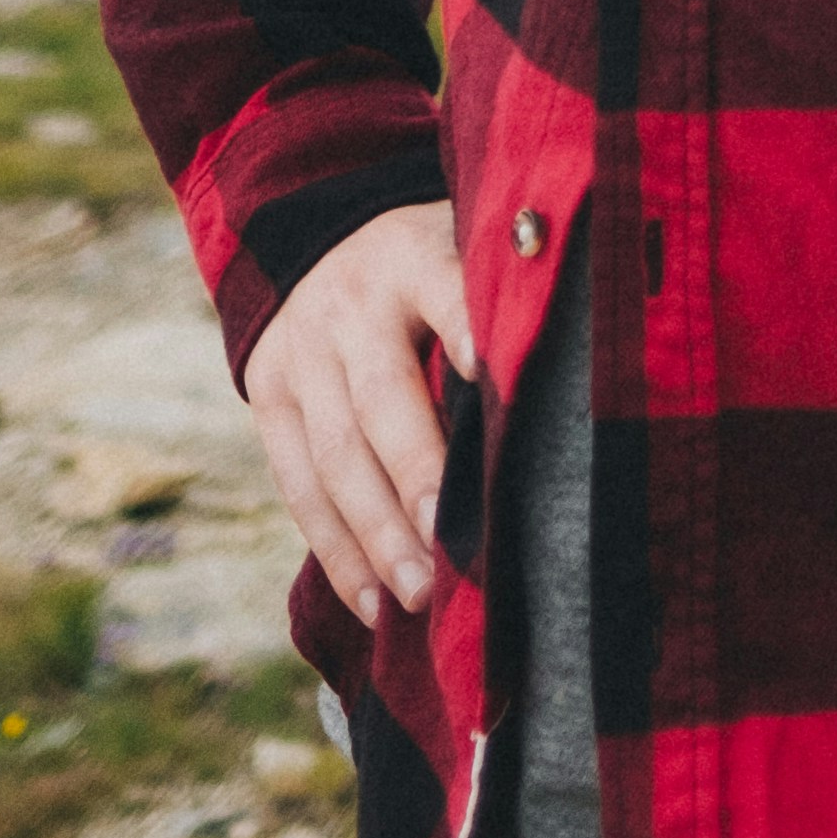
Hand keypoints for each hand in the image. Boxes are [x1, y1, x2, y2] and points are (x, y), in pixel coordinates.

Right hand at [247, 202, 475, 623]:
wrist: (317, 236)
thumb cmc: (429, 266)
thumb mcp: (465, 247)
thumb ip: (502, 304)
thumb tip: (568, 391)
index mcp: (415, 259)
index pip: (445, 292)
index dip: (468, 331)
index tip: (491, 371)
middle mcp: (352, 306)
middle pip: (382, 399)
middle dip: (417, 478)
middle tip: (453, 546)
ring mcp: (302, 353)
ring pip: (335, 455)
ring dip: (376, 535)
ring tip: (417, 594)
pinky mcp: (268, 396)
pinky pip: (298, 485)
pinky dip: (337, 550)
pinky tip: (373, 601)